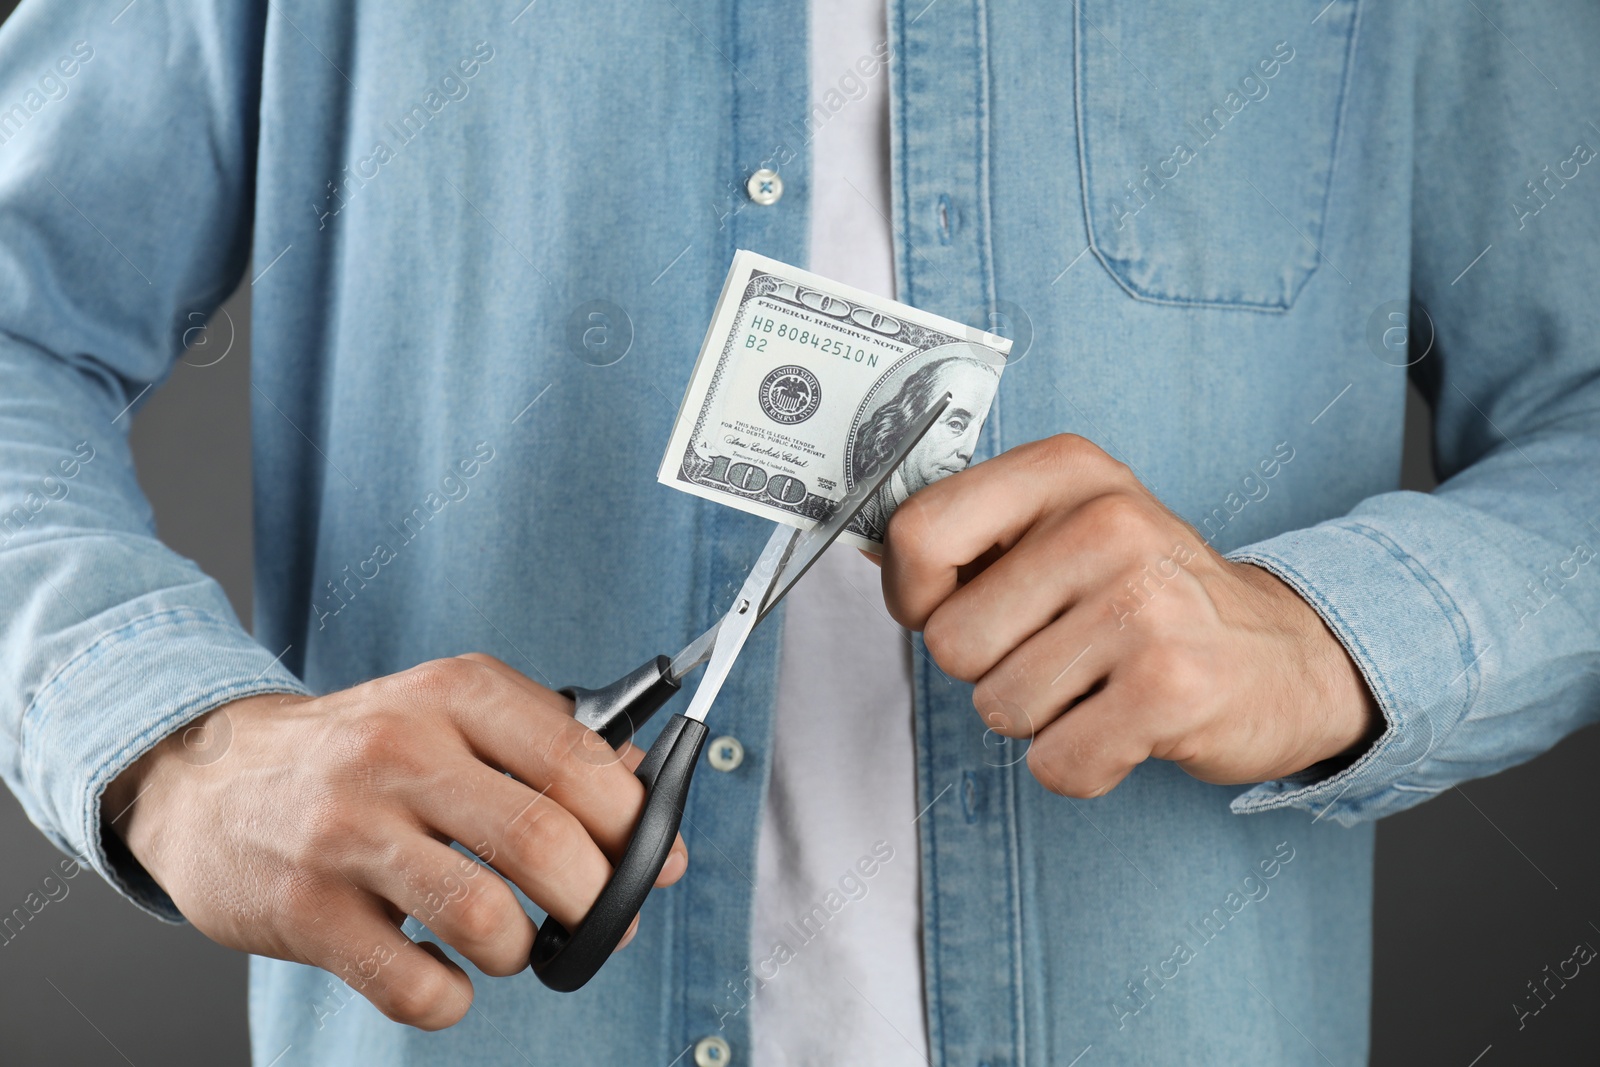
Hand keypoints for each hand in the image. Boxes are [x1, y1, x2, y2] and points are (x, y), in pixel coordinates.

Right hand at [102, 653, 685, 1029]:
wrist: (209, 775)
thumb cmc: (360, 751)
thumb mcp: (451, 715)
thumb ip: (550, 751)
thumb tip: (651, 814)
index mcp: (455, 694)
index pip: (577, 758)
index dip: (634, 822)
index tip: (651, 858)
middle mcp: (401, 752)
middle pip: (544, 841)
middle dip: (598, 901)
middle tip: (598, 920)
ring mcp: (347, 832)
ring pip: (486, 918)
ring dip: (523, 951)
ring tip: (512, 943)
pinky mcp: (306, 910)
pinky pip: (412, 986)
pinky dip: (451, 998)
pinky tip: (447, 974)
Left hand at [880, 435, 1377, 797]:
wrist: (1287, 654)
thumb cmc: (1149, 596)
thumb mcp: (1067, 529)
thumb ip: (972, 536)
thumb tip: (866, 550)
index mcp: (1067, 471)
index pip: (920, 532)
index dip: (912, 596)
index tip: (944, 609)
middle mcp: (1108, 523)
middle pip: (951, 641)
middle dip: (990, 669)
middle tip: (1059, 652)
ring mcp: (1144, 605)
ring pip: (998, 707)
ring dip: (1040, 718)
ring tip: (1100, 683)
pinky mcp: (1172, 688)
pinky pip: (1056, 763)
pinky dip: (1080, 766)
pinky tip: (1125, 726)